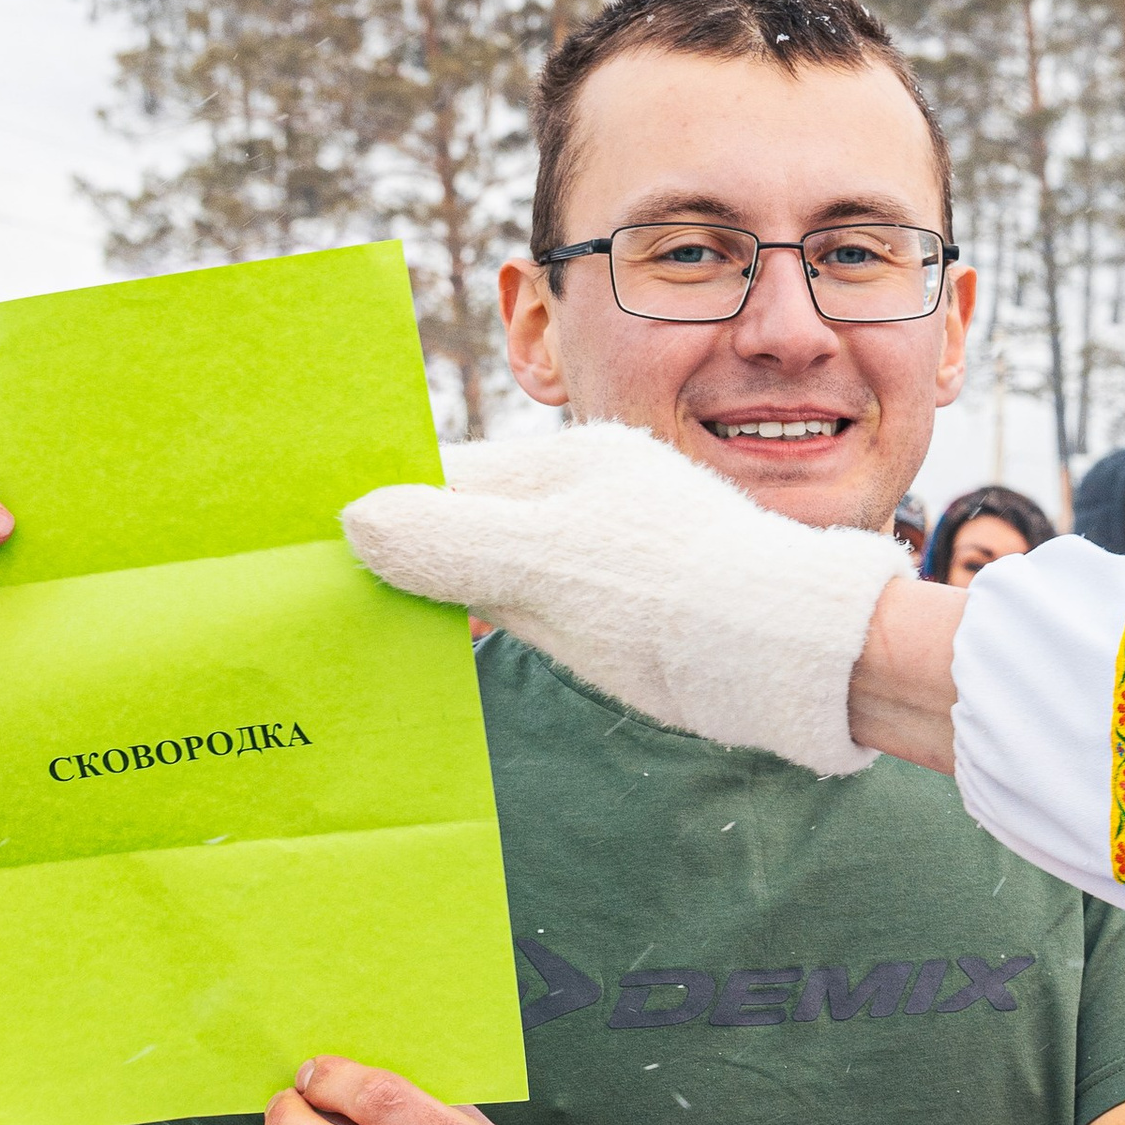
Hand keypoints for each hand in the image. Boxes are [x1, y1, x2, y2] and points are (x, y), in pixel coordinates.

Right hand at [342, 425, 905, 777]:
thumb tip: (359, 517)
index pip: (446, 477)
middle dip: (412, 558)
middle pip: (475, 520)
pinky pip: (549, 605)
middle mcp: (596, 496)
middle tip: (338, 605)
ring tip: (390, 637)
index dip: (382, 512)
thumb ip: (452, 542)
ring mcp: (622, 549)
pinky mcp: (645, 604)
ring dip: (455, 598)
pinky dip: (504, 626)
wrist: (805, 658)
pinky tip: (479, 656)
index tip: (320, 552)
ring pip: (510, 567)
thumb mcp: (547, 570)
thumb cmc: (678, 604)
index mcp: (571, 466)